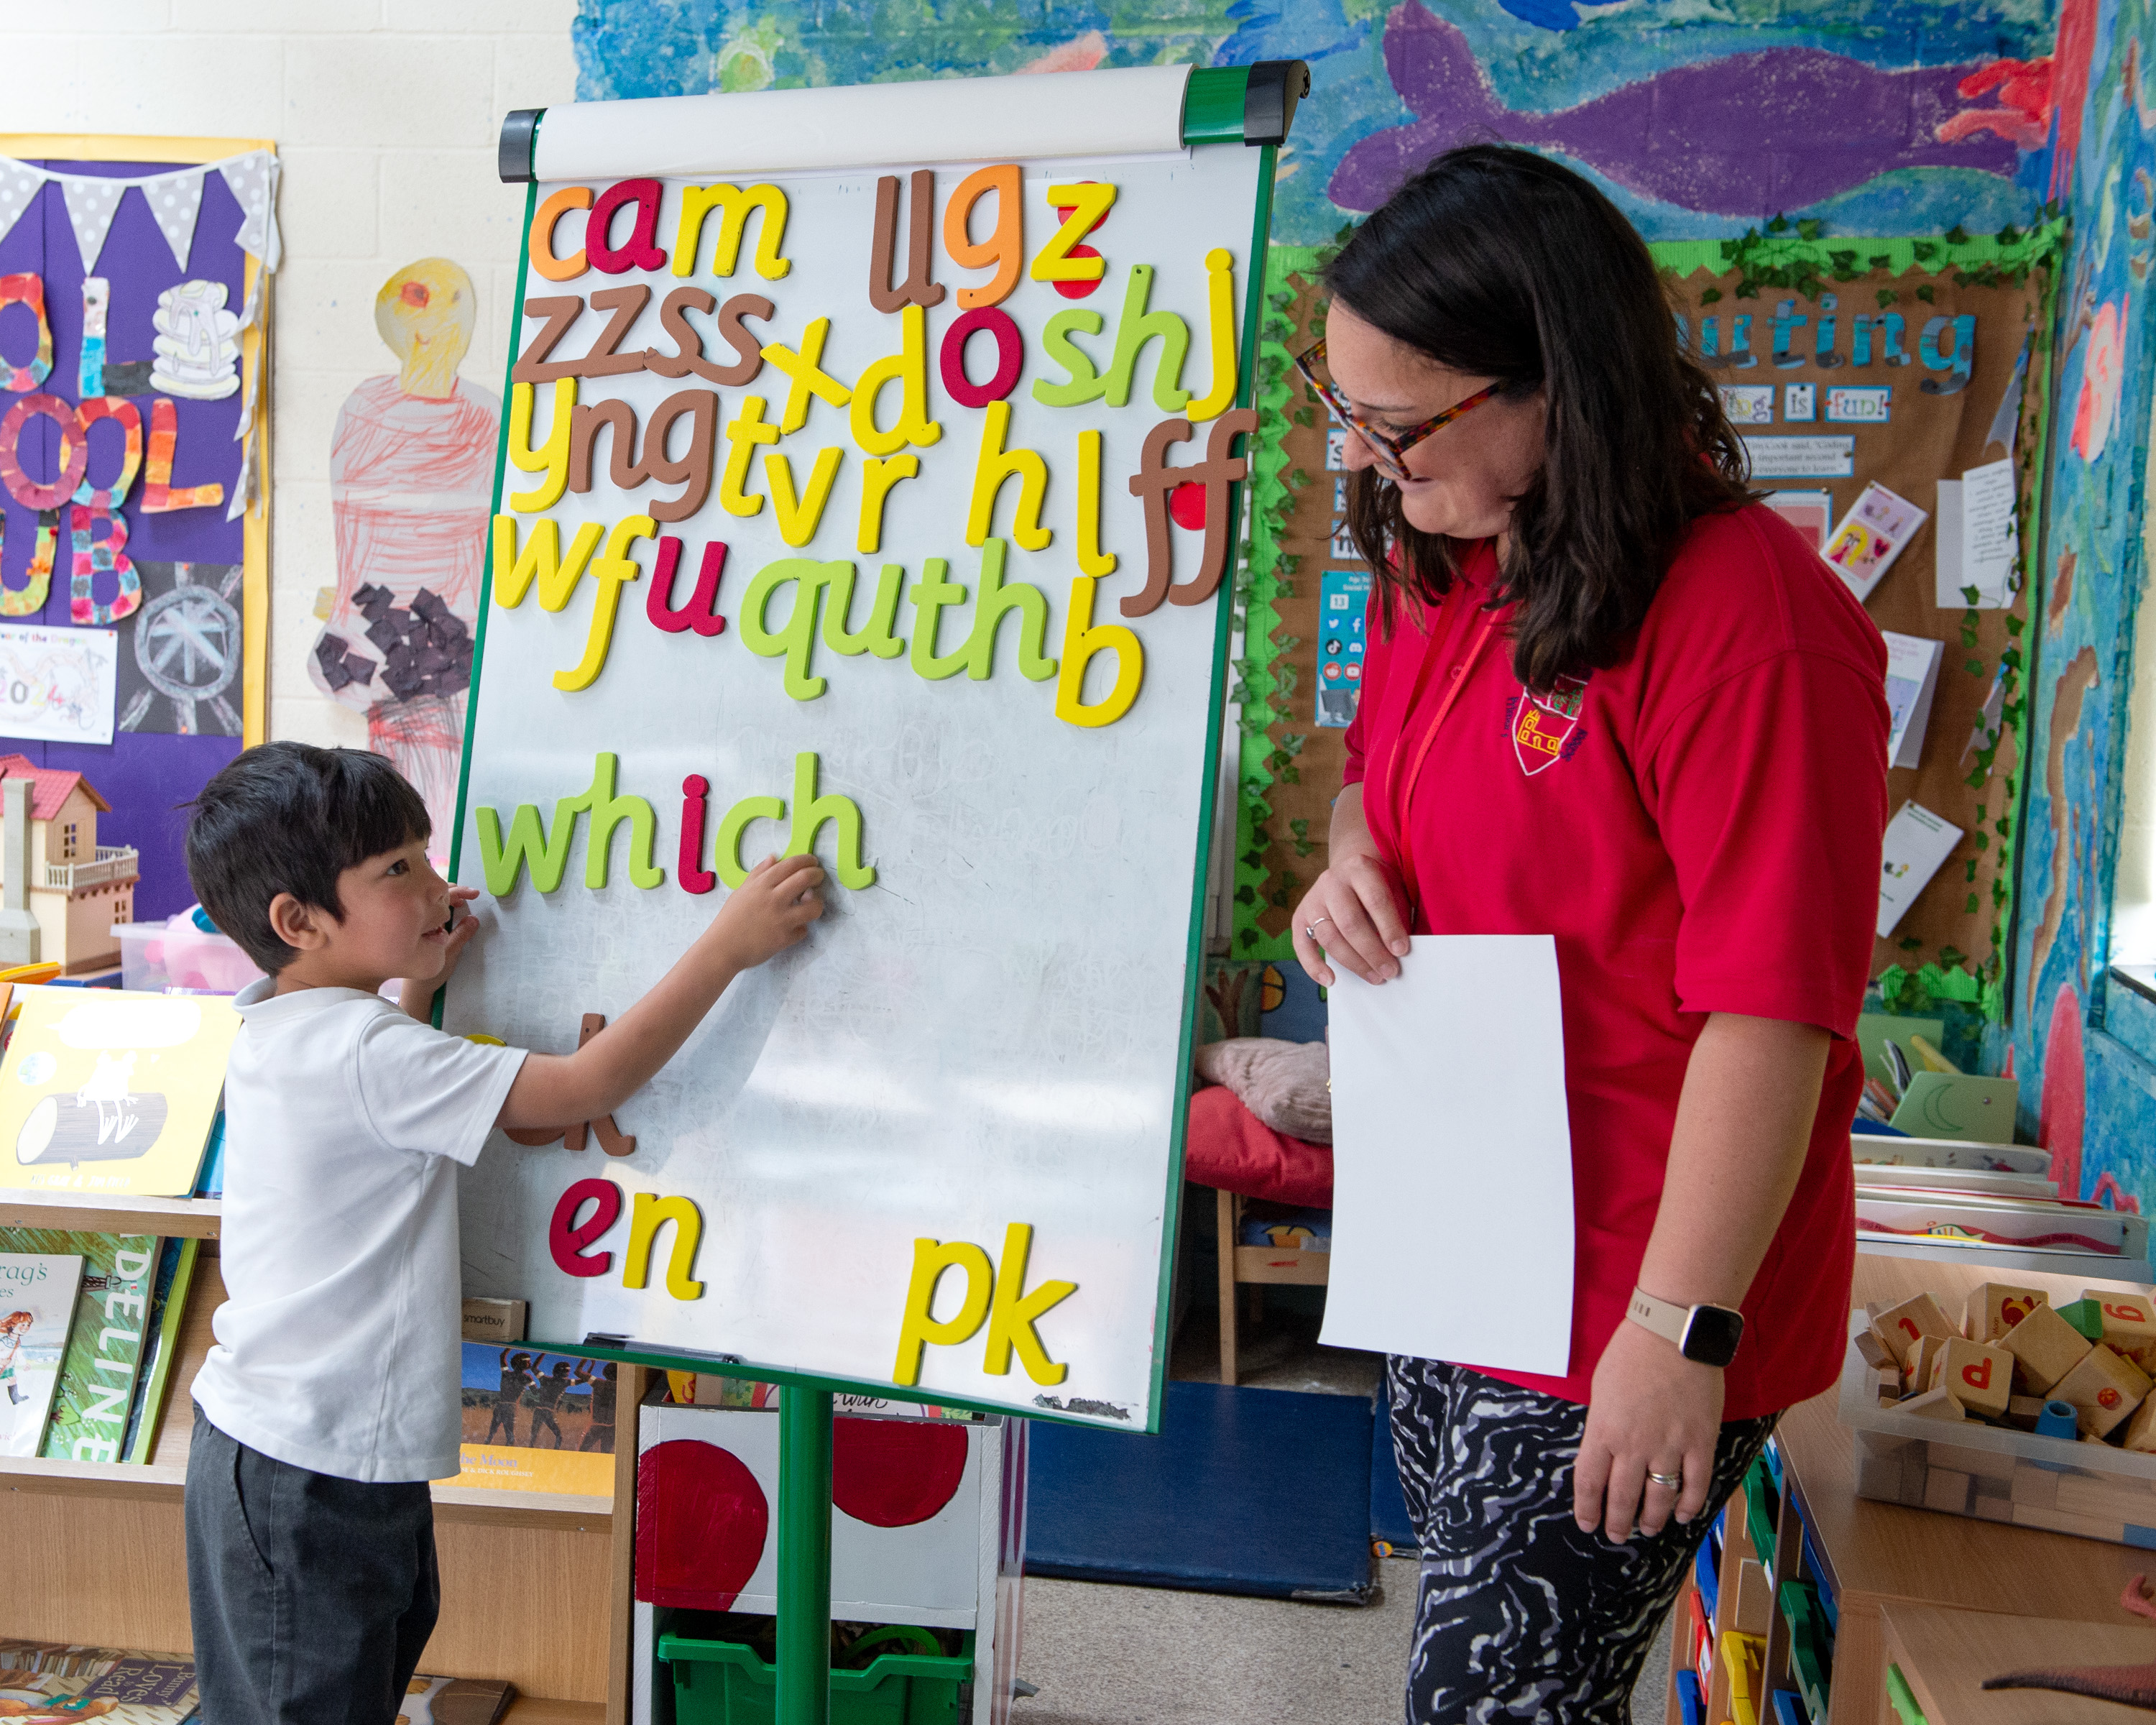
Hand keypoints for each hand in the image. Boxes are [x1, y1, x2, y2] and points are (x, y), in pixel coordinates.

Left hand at [401, 887, 482, 1019]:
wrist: (415, 988)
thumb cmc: (429, 973)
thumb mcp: (449, 953)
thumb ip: (461, 935)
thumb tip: (473, 918)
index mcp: (425, 922)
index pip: (442, 899)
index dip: (459, 893)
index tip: (474, 894)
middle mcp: (421, 920)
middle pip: (437, 897)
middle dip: (455, 893)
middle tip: (472, 894)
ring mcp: (422, 925)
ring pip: (435, 904)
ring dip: (450, 899)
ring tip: (464, 901)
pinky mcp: (425, 932)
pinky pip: (433, 913)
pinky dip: (445, 909)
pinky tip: (454, 912)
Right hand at [707, 853, 824, 969]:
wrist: (723, 948)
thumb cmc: (730, 918)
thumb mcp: (742, 891)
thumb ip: (758, 873)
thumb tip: (774, 857)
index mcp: (762, 884)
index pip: (791, 865)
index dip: (806, 860)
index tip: (812, 862)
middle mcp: (774, 898)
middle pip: (806, 878)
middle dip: (817, 874)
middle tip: (818, 877)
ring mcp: (781, 919)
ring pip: (813, 906)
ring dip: (817, 902)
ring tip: (811, 903)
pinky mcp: (785, 938)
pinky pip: (804, 930)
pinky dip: (801, 928)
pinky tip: (794, 928)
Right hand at [1290, 850, 1410, 985]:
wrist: (1349, 873)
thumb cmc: (1377, 888)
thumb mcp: (1393, 890)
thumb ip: (1397, 916)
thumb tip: (1399, 953)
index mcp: (1359, 868)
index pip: (1375, 900)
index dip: (1389, 928)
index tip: (1402, 951)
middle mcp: (1332, 882)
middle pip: (1350, 922)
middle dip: (1372, 952)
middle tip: (1389, 972)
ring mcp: (1313, 899)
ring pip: (1329, 937)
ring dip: (1353, 962)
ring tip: (1374, 977)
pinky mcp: (1300, 917)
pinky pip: (1302, 945)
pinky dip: (1313, 966)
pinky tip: (1330, 980)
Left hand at [1574, 1318, 1722, 1541]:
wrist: (1672, 1334)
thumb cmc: (1631, 1354)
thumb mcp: (1601, 1390)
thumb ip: (1602, 1425)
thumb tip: (1604, 1453)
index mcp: (1604, 1430)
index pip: (1589, 1481)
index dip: (1587, 1508)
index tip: (1587, 1523)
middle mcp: (1634, 1445)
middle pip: (1623, 1497)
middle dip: (1617, 1522)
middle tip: (1616, 1535)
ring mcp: (1669, 1446)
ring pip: (1659, 1498)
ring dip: (1651, 1519)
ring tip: (1647, 1529)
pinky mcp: (1699, 1442)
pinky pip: (1695, 1485)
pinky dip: (1689, 1505)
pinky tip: (1682, 1515)